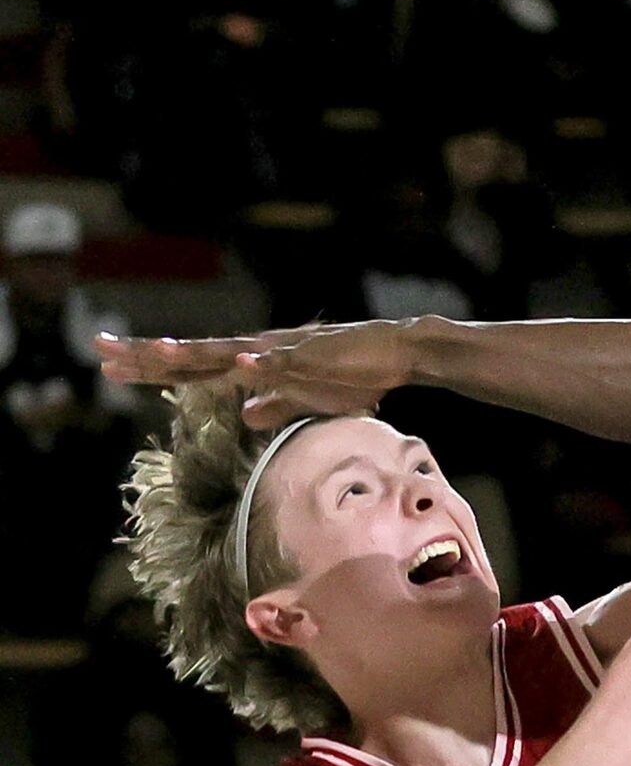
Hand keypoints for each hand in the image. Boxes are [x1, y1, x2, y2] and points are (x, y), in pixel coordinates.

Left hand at [95, 321, 413, 427]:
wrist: (393, 350)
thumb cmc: (352, 374)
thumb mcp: (307, 397)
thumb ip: (275, 405)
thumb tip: (244, 415)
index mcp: (252, 363)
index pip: (192, 366)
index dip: (150, 366)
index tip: (110, 366)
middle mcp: (257, 352)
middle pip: (195, 356)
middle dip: (148, 355)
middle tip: (101, 351)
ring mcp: (282, 352)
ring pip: (229, 354)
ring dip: (195, 354)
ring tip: (157, 353)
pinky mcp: (313, 356)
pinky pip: (283, 362)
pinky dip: (262, 363)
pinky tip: (240, 365)